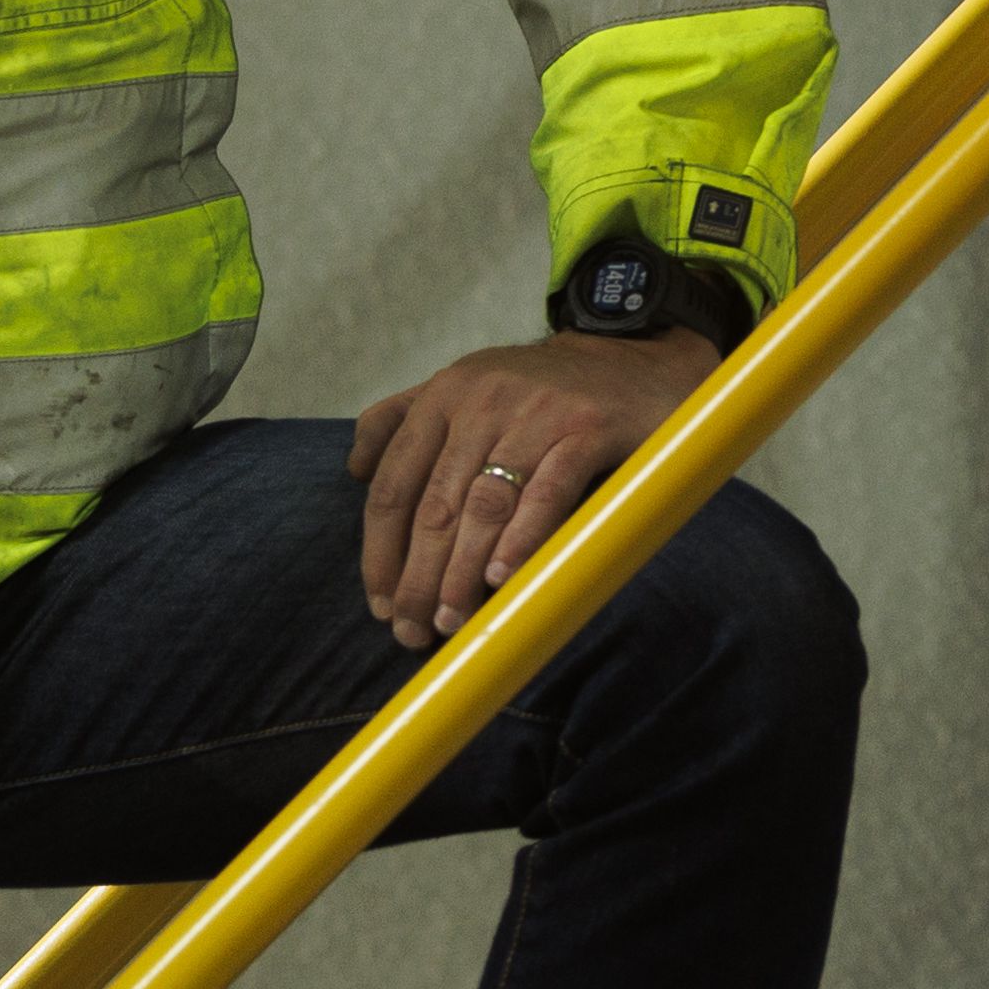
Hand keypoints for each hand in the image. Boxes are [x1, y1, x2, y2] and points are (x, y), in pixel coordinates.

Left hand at [350, 330, 714, 646]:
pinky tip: (504, 578)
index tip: (380, 602)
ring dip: (463, 570)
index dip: (380, 549)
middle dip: (418, 575)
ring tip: (453, 618)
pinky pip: (548, 492)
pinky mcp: (587, 428)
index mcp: (443, 395)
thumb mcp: (466, 386)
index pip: (395, 483)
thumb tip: (354, 469)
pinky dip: (523, 538)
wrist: (634, 360)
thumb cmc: (541, 390)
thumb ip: (403, 418)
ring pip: (485, 504)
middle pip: (435, 503)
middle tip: (412, 629)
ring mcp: (535, 412)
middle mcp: (482, 399)